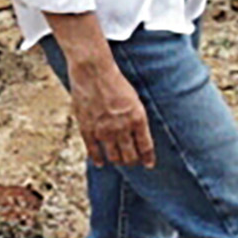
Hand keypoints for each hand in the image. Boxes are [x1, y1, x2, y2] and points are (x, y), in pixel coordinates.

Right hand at [63, 47, 153, 167]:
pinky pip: (93, 151)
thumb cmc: (116, 83)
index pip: (146, 146)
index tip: (149, 165)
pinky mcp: (87, 129)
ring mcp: (103, 130)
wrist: (94, 73)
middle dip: (133, 161)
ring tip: (120, 162)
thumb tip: (139, 135)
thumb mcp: (135, 100)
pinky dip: (98, 159)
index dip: (148, 158)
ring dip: (118, 161)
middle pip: (130, 155)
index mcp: (137, 119)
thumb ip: (137, 119)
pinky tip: (100, 163)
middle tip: (133, 163)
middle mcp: (122, 128)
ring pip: (114, 156)